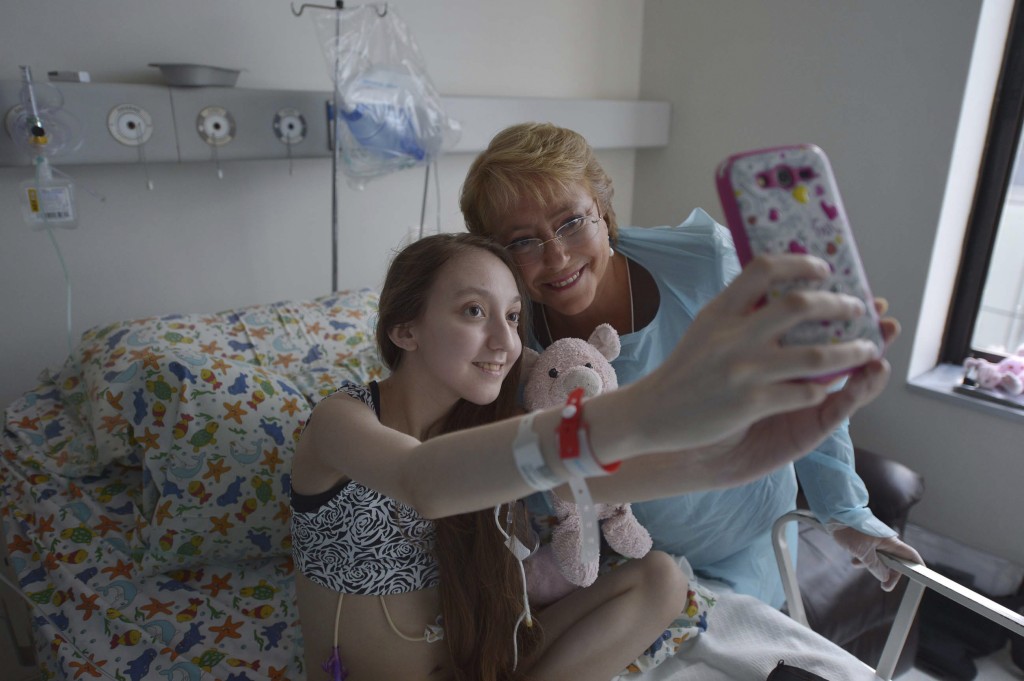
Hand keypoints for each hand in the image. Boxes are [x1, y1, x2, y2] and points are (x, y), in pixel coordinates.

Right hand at [627, 254, 889, 454]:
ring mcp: (744, 371)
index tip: (824, 269)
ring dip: (851, 351)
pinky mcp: (751, 404)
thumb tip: (781, 287)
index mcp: (721, 311)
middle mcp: (734, 336)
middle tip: (857, 308)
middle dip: (840, 305)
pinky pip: (804, 393)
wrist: (652, 413)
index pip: (764, 269)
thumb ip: (739, 309)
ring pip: (817, 355)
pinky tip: (827, 387)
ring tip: (868, 349)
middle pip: (800, 306)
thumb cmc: (685, 370)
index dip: (801, 263)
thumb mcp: (705, 328)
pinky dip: (823, 388)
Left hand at [829, 526, 923, 590]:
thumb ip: (875, 566)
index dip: (918, 566)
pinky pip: (869, 554)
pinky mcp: (865, 541)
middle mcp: (886, 541)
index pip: (910, 555)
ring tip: (859, 566)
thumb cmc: (851, 531)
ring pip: (881, 559)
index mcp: (890, 542)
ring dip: (872, 566)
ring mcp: (876, 541)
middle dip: (890, 574)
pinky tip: (854, 561)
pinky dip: (863, 560)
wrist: (835, 516)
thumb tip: (885, 578)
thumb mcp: (863, 553)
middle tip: (885, 587)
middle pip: (895, 561)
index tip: (922, 577)